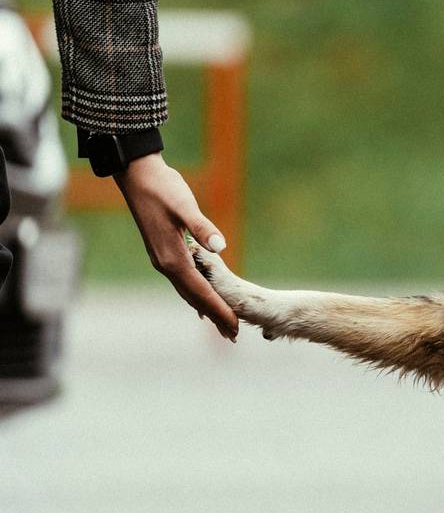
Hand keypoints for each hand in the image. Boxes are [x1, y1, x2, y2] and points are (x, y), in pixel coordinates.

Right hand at [114, 153, 238, 340]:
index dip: (219, 310)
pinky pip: (182, 281)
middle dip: (214, 316)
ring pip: (187, 291)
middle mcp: (166, 264)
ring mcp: (163, 259)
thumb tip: (220, 246)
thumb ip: (202, 227)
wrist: (138, 176)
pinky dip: (194, 293)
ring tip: (221, 324)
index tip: (235, 326)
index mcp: (173, 258)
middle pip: (194, 298)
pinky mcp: (164, 252)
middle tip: (234, 336)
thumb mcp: (185, 206)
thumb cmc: (163, 189)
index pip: (201, 292)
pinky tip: (200, 300)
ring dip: (205, 307)